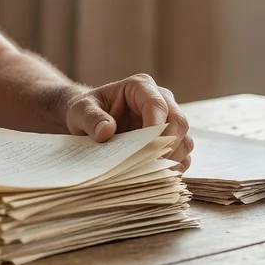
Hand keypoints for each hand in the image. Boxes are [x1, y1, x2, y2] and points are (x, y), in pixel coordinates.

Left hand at [62, 73, 192, 171]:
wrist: (88, 120)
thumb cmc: (86, 110)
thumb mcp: (80, 111)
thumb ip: (91, 118)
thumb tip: (106, 132)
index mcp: (140, 87)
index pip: (157, 104)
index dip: (155, 126)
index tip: (146, 147)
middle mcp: (162, 101)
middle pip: (178, 122)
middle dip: (168, 145)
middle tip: (152, 165)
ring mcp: (168, 121)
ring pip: (184, 140)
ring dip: (173, 159)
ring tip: (153, 173)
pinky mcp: (170, 141)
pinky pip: (182, 156)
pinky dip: (173, 168)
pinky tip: (158, 176)